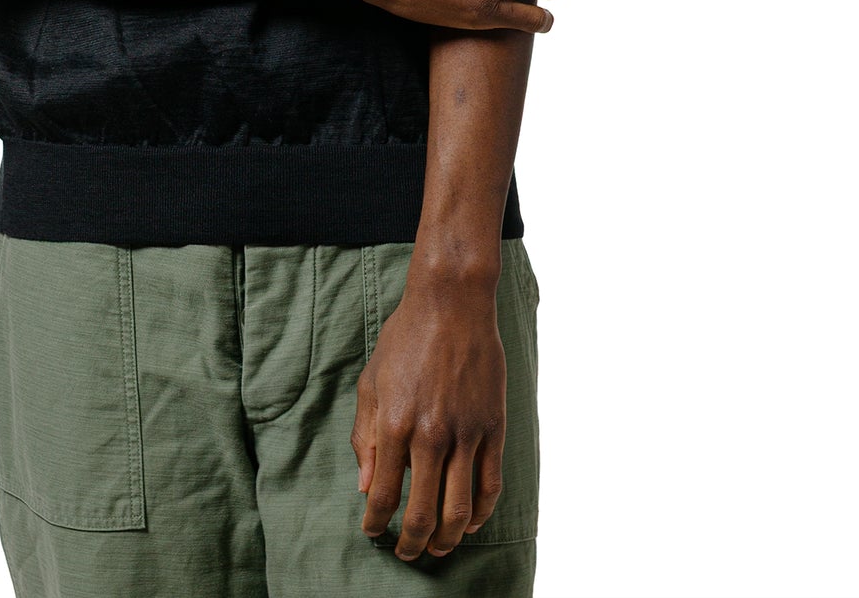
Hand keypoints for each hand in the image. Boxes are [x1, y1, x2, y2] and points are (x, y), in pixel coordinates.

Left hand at [351, 268, 507, 558]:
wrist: (452, 303)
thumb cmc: (406, 339)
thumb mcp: (371, 382)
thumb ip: (366, 436)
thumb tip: (366, 485)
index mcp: (395, 424)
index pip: (384, 495)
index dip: (376, 523)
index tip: (373, 533)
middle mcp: (431, 435)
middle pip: (422, 513)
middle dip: (411, 543)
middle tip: (405, 554)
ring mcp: (466, 433)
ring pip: (460, 510)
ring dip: (447, 539)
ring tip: (437, 547)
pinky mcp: (493, 427)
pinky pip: (490, 485)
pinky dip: (481, 513)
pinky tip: (470, 524)